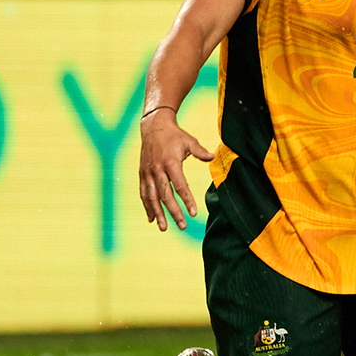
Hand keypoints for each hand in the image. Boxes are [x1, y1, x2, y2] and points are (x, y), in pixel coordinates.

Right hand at [137, 110, 212, 230]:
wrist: (153, 127)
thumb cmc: (175, 135)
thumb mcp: (189, 141)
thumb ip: (200, 151)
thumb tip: (213, 156)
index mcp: (171, 162)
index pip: (180, 185)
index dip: (187, 200)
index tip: (193, 213)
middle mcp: (157, 169)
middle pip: (165, 195)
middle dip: (173, 212)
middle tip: (182, 226)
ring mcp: (147, 173)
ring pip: (152, 197)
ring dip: (158, 213)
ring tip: (164, 228)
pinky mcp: (142, 174)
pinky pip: (143, 193)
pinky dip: (147, 206)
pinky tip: (152, 219)